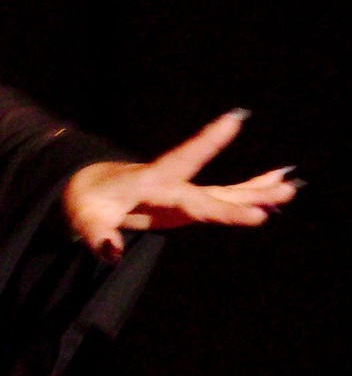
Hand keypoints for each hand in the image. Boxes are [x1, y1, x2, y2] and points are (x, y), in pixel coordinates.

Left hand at [62, 110, 297, 258]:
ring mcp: (182, 192)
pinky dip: (248, 194)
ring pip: (223, 191)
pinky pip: (221, 199)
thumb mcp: (84, 220)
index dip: (206, 145)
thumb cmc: (86, 201)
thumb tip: (113, 253)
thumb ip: (97, 236)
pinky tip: (276, 191)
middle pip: (210, 190)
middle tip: (280, 190)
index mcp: (148, 180)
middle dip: (243, 195)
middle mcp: (171, 182)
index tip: (231, 122)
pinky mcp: (187, 203)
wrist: (89, 187)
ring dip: (256, 189)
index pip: (179, 165)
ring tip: (290, 187)